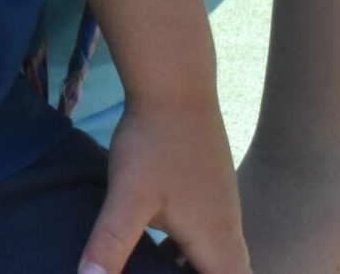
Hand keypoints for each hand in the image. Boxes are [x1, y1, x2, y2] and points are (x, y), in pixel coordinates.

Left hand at [80, 97, 249, 273]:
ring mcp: (224, 207)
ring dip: (197, 267)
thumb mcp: (127, 197)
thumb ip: (110, 244)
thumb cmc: (154, 144)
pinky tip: (161, 240)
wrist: (174, 85)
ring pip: (220, 256)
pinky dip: (192, 247)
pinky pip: (211, 233)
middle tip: (161, 270)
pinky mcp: (212, 187)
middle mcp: (230, 232)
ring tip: (158, 265)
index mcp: (219, 246)